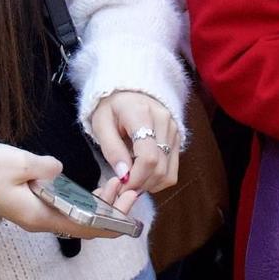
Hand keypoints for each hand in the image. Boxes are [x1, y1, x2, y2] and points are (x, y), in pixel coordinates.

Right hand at [0, 142, 125, 239]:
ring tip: (118, 185)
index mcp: (40, 216)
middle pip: (86, 224)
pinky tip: (99, 188)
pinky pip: (69, 209)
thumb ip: (44, 168)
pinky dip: (87, 201)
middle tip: (130, 190)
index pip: (84, 226)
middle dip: (112, 211)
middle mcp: (43, 221)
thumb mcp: (17, 164)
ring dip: (101, 205)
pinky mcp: (37, 205)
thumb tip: (60, 170)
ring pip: (79, 216)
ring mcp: (40, 214)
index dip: (110, 221)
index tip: (129, 210)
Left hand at [87, 90, 179, 215]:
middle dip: (140, 184)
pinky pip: (172, 170)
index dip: (136, 177)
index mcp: (142, 114)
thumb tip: (123, 175)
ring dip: (149, 184)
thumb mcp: (101, 124)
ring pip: (168, 173)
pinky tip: (143, 176)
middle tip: (122, 187)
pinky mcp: (178, 139)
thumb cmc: (111, 108)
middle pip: (159, 167)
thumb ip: (112, 149)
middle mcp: (164, 121)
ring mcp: (174, 130)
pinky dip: (158, 180)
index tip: (121, 184)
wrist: (128, 92)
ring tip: (131, 180)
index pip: (148, 156)